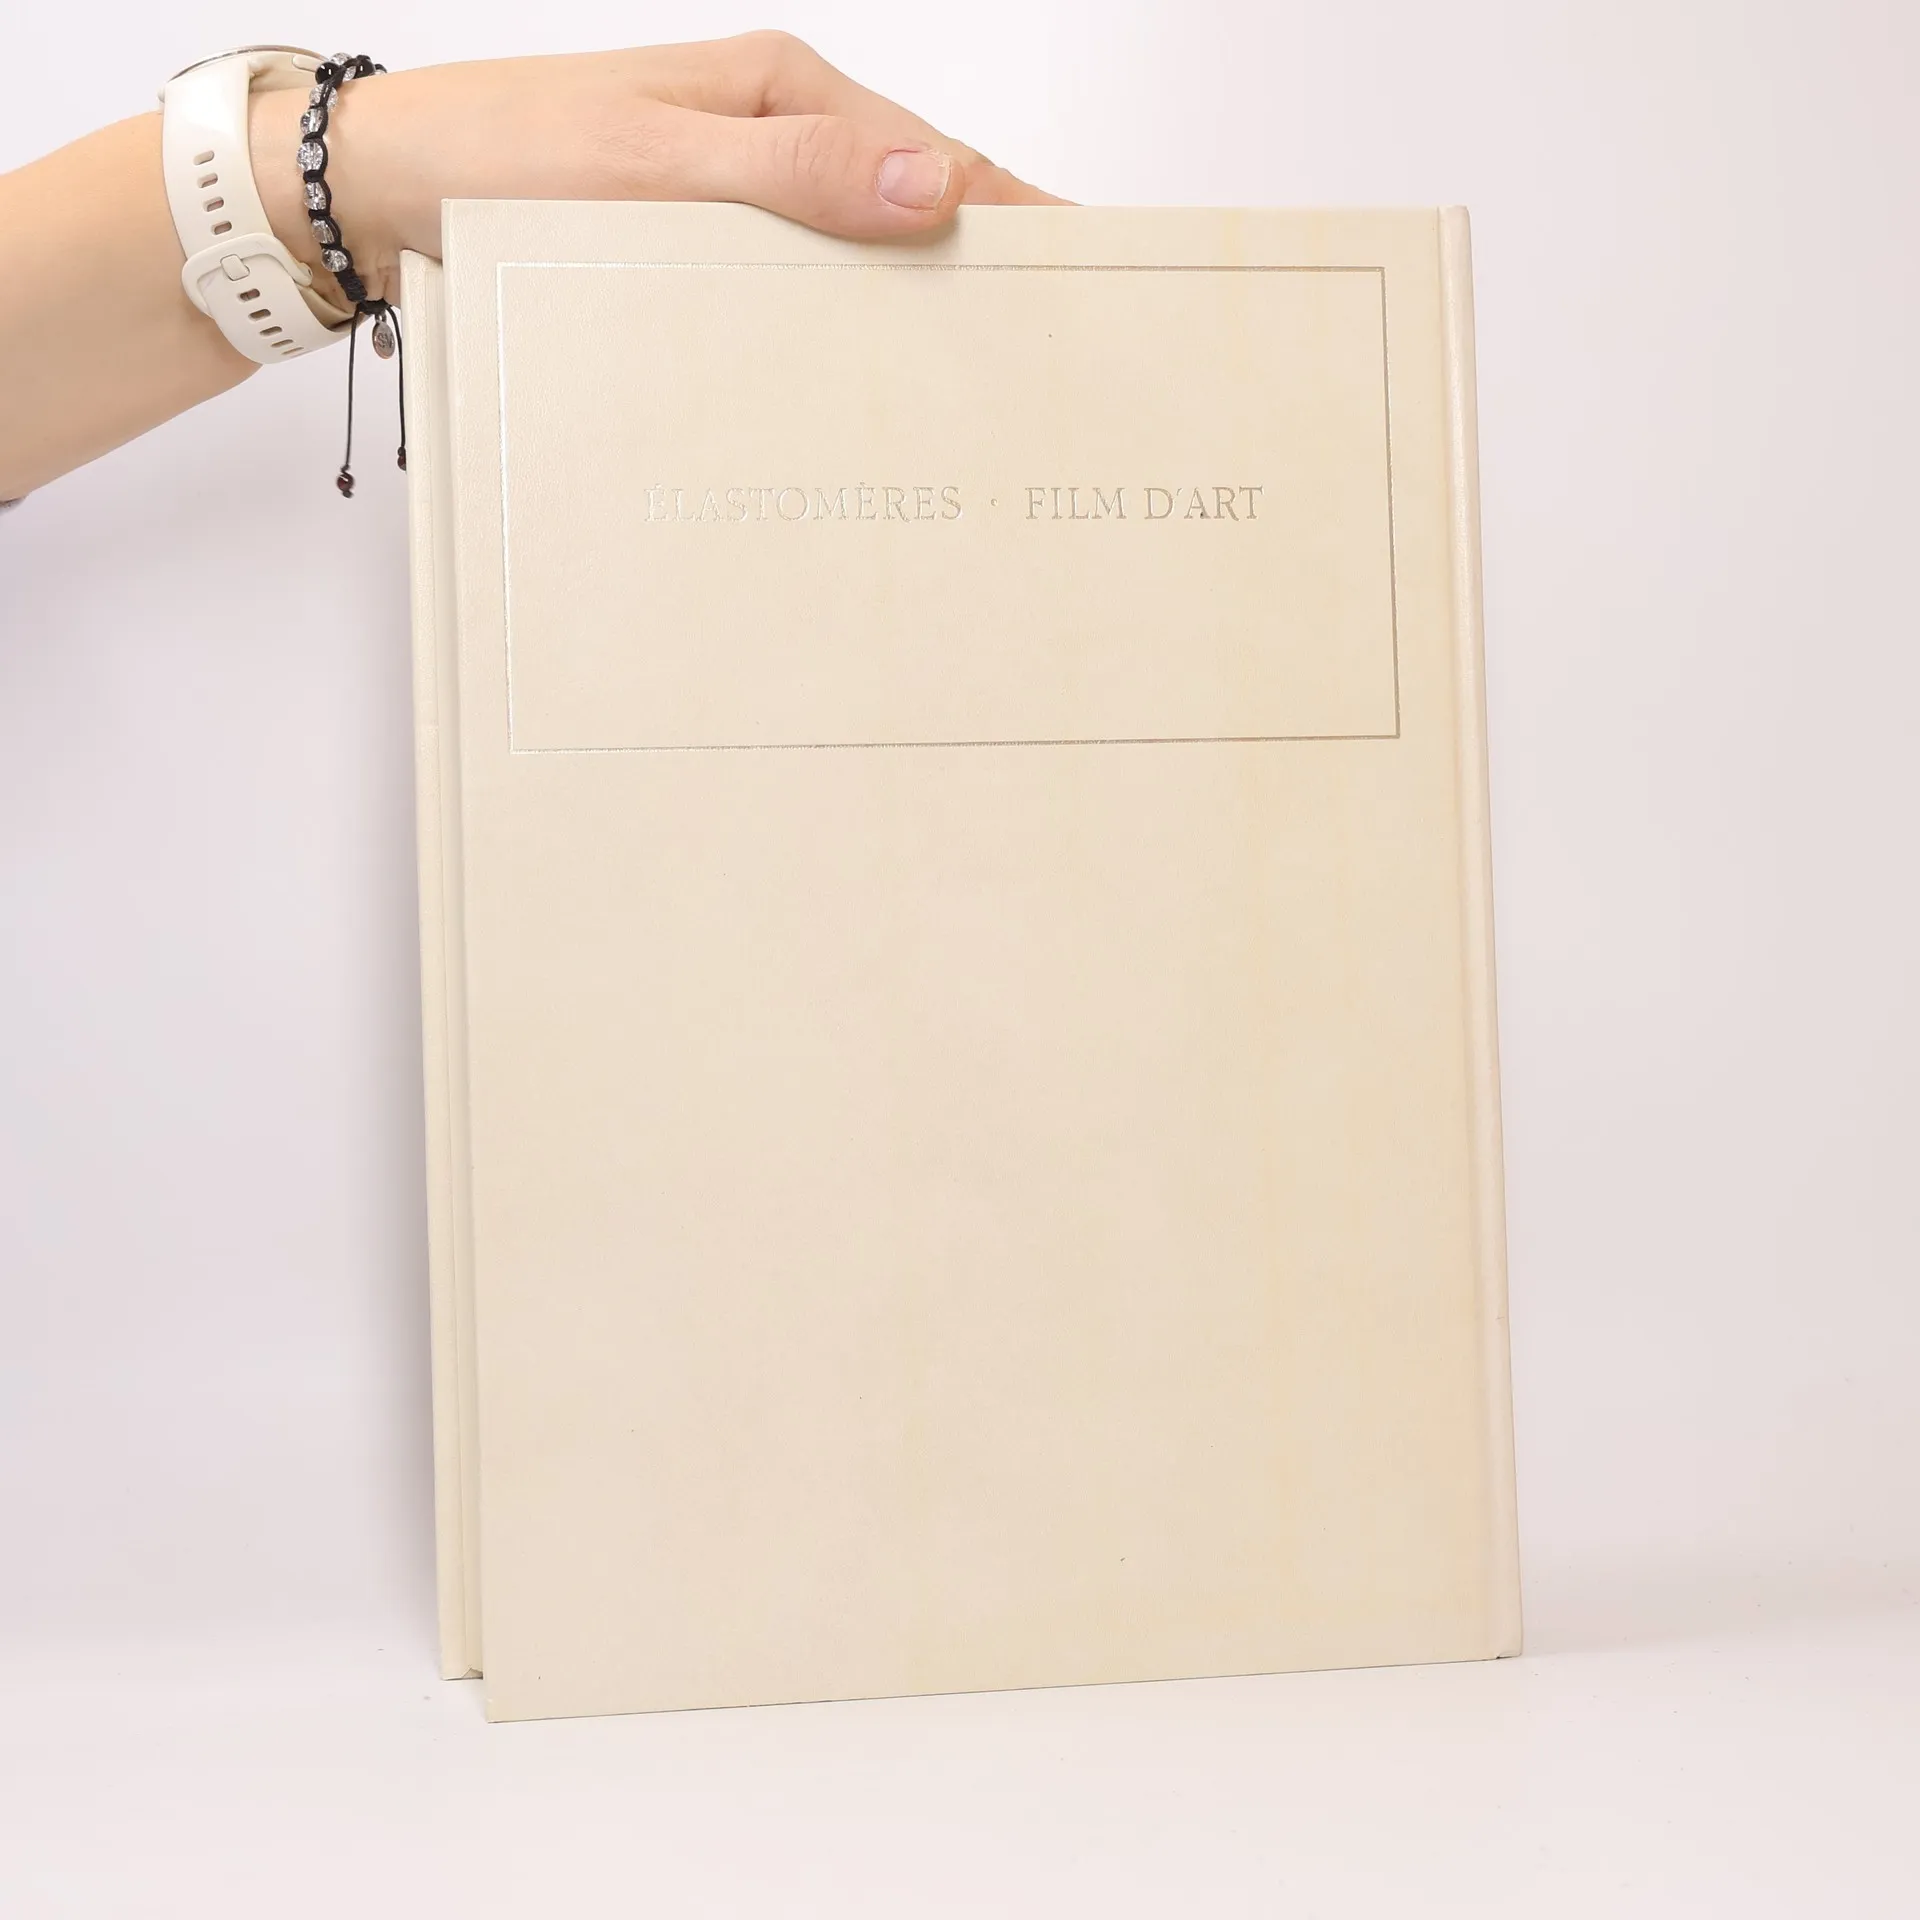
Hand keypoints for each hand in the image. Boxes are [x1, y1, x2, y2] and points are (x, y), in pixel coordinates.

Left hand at [251, 33, 1064, 306]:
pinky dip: (844, 334)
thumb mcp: (654, 163)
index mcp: (783, 93)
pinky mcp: (701, 254)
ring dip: (915, 317)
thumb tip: (939, 189)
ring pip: (862, 263)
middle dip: (987, 279)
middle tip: (1049, 361)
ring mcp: (741, 202)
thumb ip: (796, 178)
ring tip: (980, 389)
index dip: (1021, 218)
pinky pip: (800, 293)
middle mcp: (773, 143)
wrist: (383, 192)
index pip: (941, 160)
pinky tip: (866, 383)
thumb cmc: (502, 159)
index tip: (1089, 277)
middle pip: (916, 212)